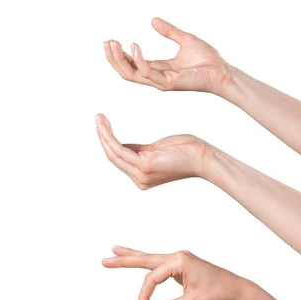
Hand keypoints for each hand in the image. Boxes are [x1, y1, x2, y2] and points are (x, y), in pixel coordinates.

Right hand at [95, 114, 209, 189]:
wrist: (204, 158)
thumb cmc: (187, 151)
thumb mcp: (158, 149)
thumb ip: (140, 150)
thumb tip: (123, 145)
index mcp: (142, 177)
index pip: (120, 160)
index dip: (109, 142)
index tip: (103, 125)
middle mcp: (139, 179)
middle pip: (113, 157)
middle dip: (103, 137)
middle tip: (97, 119)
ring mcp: (140, 175)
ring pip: (114, 154)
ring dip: (104, 135)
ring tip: (99, 119)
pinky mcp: (144, 165)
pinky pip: (121, 150)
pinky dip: (110, 136)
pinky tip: (106, 126)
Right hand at [102, 246, 247, 299]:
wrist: (239, 289)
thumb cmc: (219, 293)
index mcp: (180, 261)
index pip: (152, 278)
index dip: (144, 296)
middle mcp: (177, 256)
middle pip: (144, 259)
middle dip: (124, 260)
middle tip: (104, 260)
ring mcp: (178, 259)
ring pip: (148, 258)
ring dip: (131, 256)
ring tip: (113, 251)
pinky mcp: (179, 265)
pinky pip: (156, 263)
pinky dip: (143, 261)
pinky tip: (134, 256)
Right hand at [104, 18, 229, 93]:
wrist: (221, 71)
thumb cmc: (206, 60)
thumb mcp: (184, 39)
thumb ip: (168, 31)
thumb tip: (153, 20)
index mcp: (158, 69)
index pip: (132, 65)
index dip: (119, 55)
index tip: (110, 41)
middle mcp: (156, 78)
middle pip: (127, 72)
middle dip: (114, 59)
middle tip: (106, 43)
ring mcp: (161, 82)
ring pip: (132, 74)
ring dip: (120, 60)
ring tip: (114, 44)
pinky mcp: (168, 83)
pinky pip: (148, 72)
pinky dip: (139, 59)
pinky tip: (134, 46)